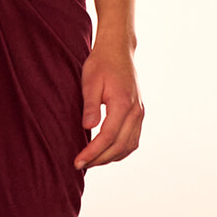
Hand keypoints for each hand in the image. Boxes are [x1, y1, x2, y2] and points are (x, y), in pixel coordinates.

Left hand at [74, 38, 143, 169]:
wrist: (118, 50)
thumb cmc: (101, 63)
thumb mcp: (90, 82)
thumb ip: (90, 105)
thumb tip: (88, 128)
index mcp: (123, 104)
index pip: (107, 137)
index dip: (92, 153)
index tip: (77, 162)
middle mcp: (135, 112)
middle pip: (119, 146)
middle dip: (99, 159)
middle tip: (80, 165)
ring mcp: (139, 113)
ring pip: (128, 146)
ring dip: (110, 157)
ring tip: (91, 162)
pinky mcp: (139, 113)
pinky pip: (133, 139)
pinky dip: (120, 150)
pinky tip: (106, 152)